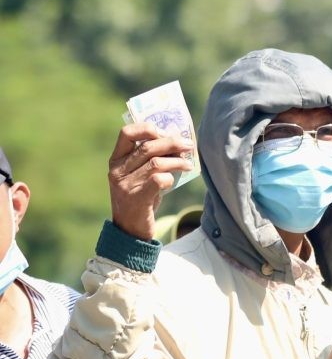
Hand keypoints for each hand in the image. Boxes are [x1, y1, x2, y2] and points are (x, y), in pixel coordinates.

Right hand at [108, 122, 193, 239]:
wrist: (130, 230)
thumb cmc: (140, 199)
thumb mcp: (138, 177)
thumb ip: (149, 160)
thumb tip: (176, 142)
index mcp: (116, 160)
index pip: (127, 133)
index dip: (148, 128)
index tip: (166, 131)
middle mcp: (118, 170)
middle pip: (148, 146)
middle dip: (172, 142)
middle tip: (189, 145)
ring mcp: (126, 184)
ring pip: (156, 163)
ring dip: (177, 161)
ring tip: (188, 164)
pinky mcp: (137, 198)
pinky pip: (159, 179)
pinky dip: (171, 177)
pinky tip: (175, 180)